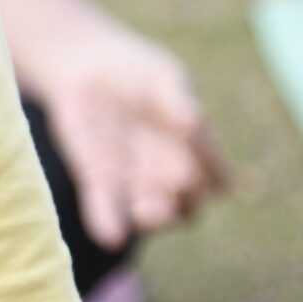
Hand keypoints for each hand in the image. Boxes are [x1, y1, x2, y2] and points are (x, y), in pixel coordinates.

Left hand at [23, 17, 224, 251]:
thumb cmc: (136, 71)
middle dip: (182, 201)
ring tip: (146, 212)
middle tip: (171, 188)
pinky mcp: (99, 180)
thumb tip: (191, 120)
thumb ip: (174, 100)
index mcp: (196, 151)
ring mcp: (136, 181)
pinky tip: (110, 234)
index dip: (210, 176)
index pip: (216, 181)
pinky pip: (107, 208)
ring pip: (153, 213)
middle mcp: (170, 173)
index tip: (196, 158)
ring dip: (152, 216)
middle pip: (188, 205)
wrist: (86, 68)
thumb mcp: (160, 77)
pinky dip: (108, 221)